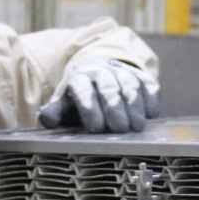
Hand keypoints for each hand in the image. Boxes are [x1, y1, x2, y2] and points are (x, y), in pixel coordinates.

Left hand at [38, 60, 160, 133]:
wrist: (101, 73)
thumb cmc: (81, 98)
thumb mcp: (65, 104)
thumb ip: (55, 113)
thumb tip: (47, 119)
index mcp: (79, 78)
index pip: (83, 89)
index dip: (89, 107)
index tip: (95, 127)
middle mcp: (101, 71)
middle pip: (109, 87)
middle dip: (115, 108)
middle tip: (120, 128)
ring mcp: (123, 72)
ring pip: (130, 85)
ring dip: (135, 106)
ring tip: (137, 126)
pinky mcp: (142, 76)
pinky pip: (149, 85)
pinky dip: (151, 99)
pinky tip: (151, 115)